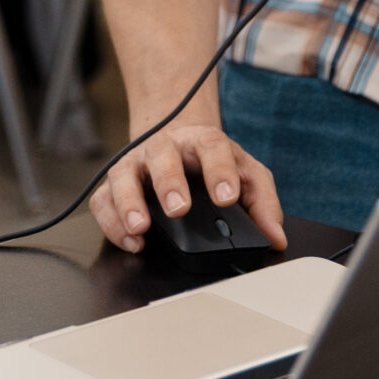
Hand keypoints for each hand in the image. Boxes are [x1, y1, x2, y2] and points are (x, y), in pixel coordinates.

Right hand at [90, 121, 286, 254]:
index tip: (227, 196)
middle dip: (169, 183)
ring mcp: (136, 164)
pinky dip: (111, 221)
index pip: (213, 147)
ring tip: (142, 227)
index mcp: (202, 141)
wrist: (178, 138)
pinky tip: (131, 240)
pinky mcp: (114, 184)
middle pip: (162, 156)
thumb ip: (263, 204)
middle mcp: (165, 148)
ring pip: (124, 175)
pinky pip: (103, 200)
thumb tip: (274, 238)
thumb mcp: (246, 174)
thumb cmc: (213, 161)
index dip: (220, 171)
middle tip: (179, 209)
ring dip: (130, 202)